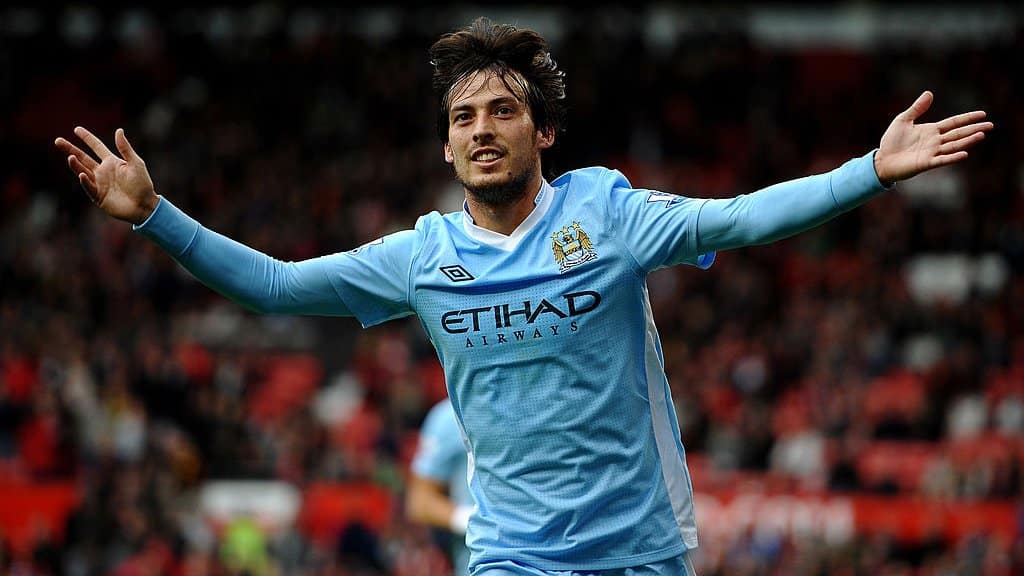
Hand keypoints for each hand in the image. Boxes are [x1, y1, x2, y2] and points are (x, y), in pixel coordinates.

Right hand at [54, 127, 158, 224]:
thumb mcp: (136, 164)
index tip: (76, 129)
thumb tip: (119, 130)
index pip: (96, 147)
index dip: (87, 138)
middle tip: (58, 141)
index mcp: (112, 162)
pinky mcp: (98, 196)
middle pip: (83, 157)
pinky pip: (89, 187)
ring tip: (70, 157)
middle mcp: (103, 171)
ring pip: (82, 171)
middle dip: (70, 149)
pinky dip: (85, 181)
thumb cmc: (142, 184)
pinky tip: (82, 174)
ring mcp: (99, 184)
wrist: (144, 206)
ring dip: (75, 164)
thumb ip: (125, 148)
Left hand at [873, 91, 993, 184]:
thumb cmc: (891, 141)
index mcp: (931, 131)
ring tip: (981, 135)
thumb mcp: (903, 120)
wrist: (882, 160)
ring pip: (954, 145)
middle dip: (974, 129)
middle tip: (990, 125)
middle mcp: (935, 141)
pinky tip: (964, 153)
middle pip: (958, 134)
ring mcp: (932, 153)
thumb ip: (917, 108)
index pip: (954, 123)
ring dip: (968, 141)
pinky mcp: (926, 163)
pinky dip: (953, 157)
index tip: (982, 114)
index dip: (967, 118)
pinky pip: (942, 160)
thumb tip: (929, 93)